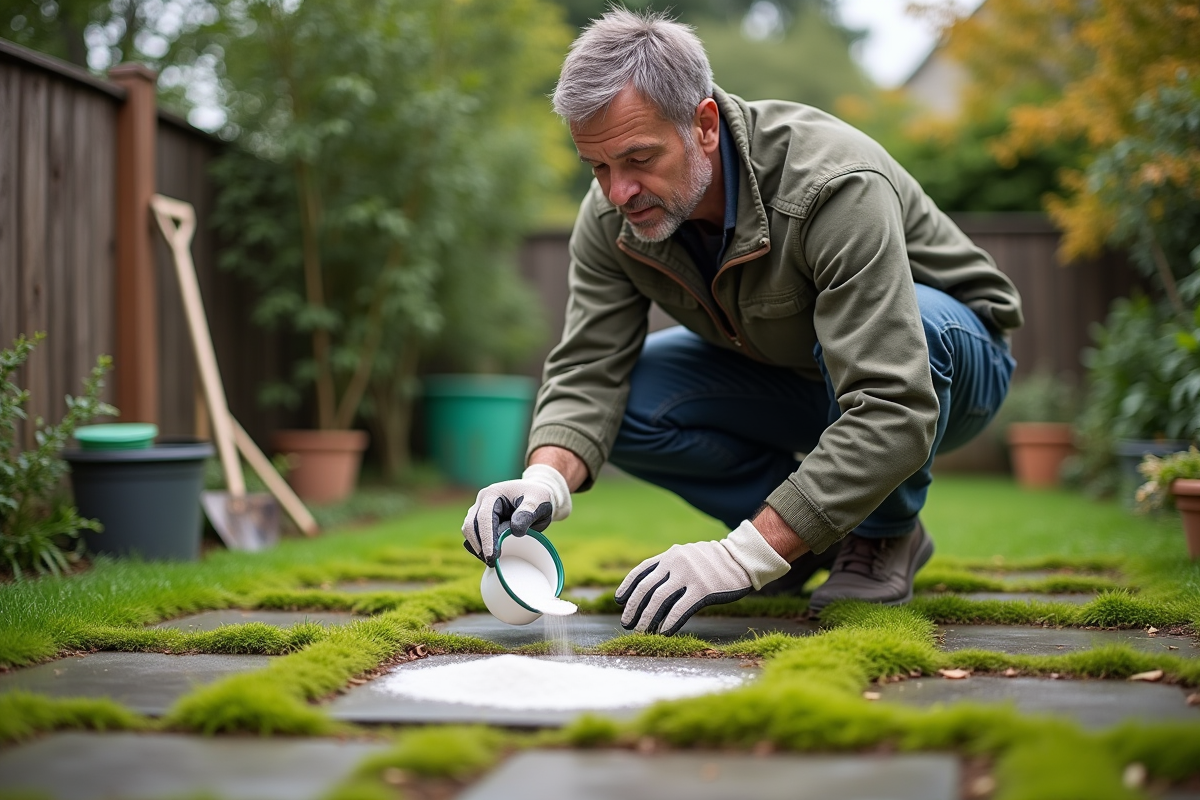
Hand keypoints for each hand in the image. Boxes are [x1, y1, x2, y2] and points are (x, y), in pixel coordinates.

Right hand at [462, 464, 570, 565]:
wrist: (537, 498)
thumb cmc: (539, 498)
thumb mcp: (539, 501)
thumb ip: (528, 513)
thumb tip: (515, 530)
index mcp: (493, 494)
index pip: (484, 517)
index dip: (487, 538)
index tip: (491, 556)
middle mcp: (482, 501)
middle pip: (471, 525)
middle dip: (479, 545)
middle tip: (492, 562)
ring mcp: (480, 510)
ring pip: (469, 531)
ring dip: (477, 547)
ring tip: (491, 560)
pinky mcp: (481, 521)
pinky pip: (473, 535)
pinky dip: (479, 546)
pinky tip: (490, 555)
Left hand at [614, 520, 790, 635]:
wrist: (742, 559)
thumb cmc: (713, 563)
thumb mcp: (688, 557)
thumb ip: (670, 569)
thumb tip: (649, 595)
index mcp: (670, 555)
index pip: (641, 571)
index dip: (627, 587)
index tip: (618, 600)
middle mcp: (676, 563)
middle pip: (646, 588)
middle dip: (633, 607)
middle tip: (626, 623)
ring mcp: (689, 576)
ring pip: (659, 600)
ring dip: (647, 618)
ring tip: (641, 631)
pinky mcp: (703, 590)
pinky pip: (680, 609)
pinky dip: (669, 623)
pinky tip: (662, 632)